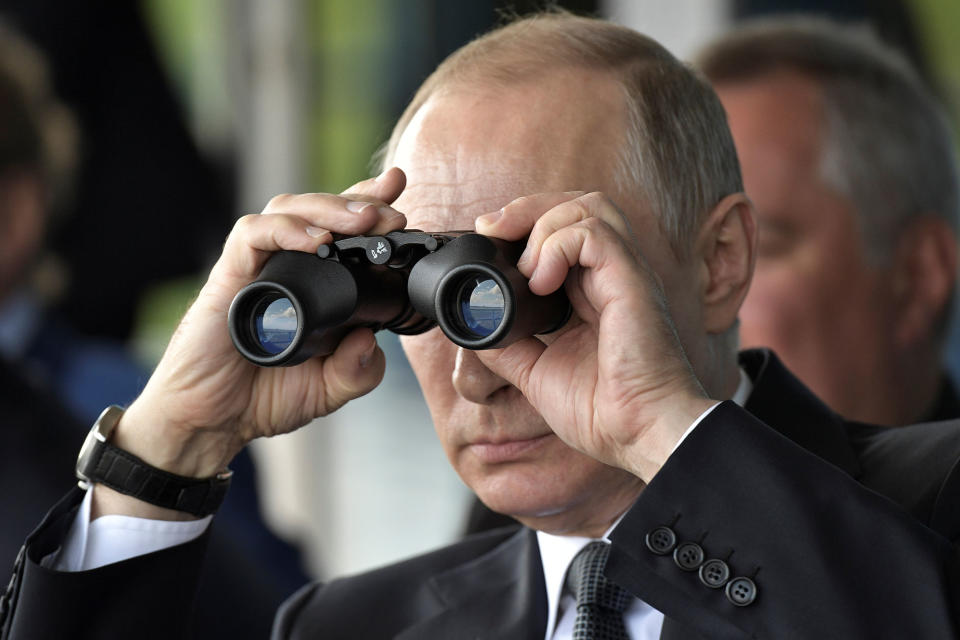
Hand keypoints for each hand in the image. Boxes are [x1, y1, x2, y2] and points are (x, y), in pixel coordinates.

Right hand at [108, 168, 409, 486]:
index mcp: (312, 284)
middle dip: (359, 200)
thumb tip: (372, 340)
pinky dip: (284, 231)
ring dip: (329, 208)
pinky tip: (316, 240)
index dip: (370, 210)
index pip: (342, 232)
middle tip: (393, 208)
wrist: (211, 423)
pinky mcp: (228, 278)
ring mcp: (256, 269)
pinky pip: (251, 237)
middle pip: (319, 210)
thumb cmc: (261, 398)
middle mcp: (285, 268)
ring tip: (365, 218)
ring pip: (287, 209)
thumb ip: (357, 371)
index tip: (402, 206)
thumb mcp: (328, 391)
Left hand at [473, 192, 715, 481]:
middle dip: (527, 208)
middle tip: (490, 229)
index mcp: (593, 292)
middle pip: (576, 205)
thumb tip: (476, 325)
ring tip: (522, 268)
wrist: (637, 435)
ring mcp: (625, 275)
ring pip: (588, 207)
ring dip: (543, 223)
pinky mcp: (631, 281)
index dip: (524, 224)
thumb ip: (508, 344)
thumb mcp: (537, 372)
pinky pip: (594, 232)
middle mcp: (612, 276)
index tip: (488, 238)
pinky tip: (539, 282)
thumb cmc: (603, 411)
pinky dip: (557, 245)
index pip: (564, 230)